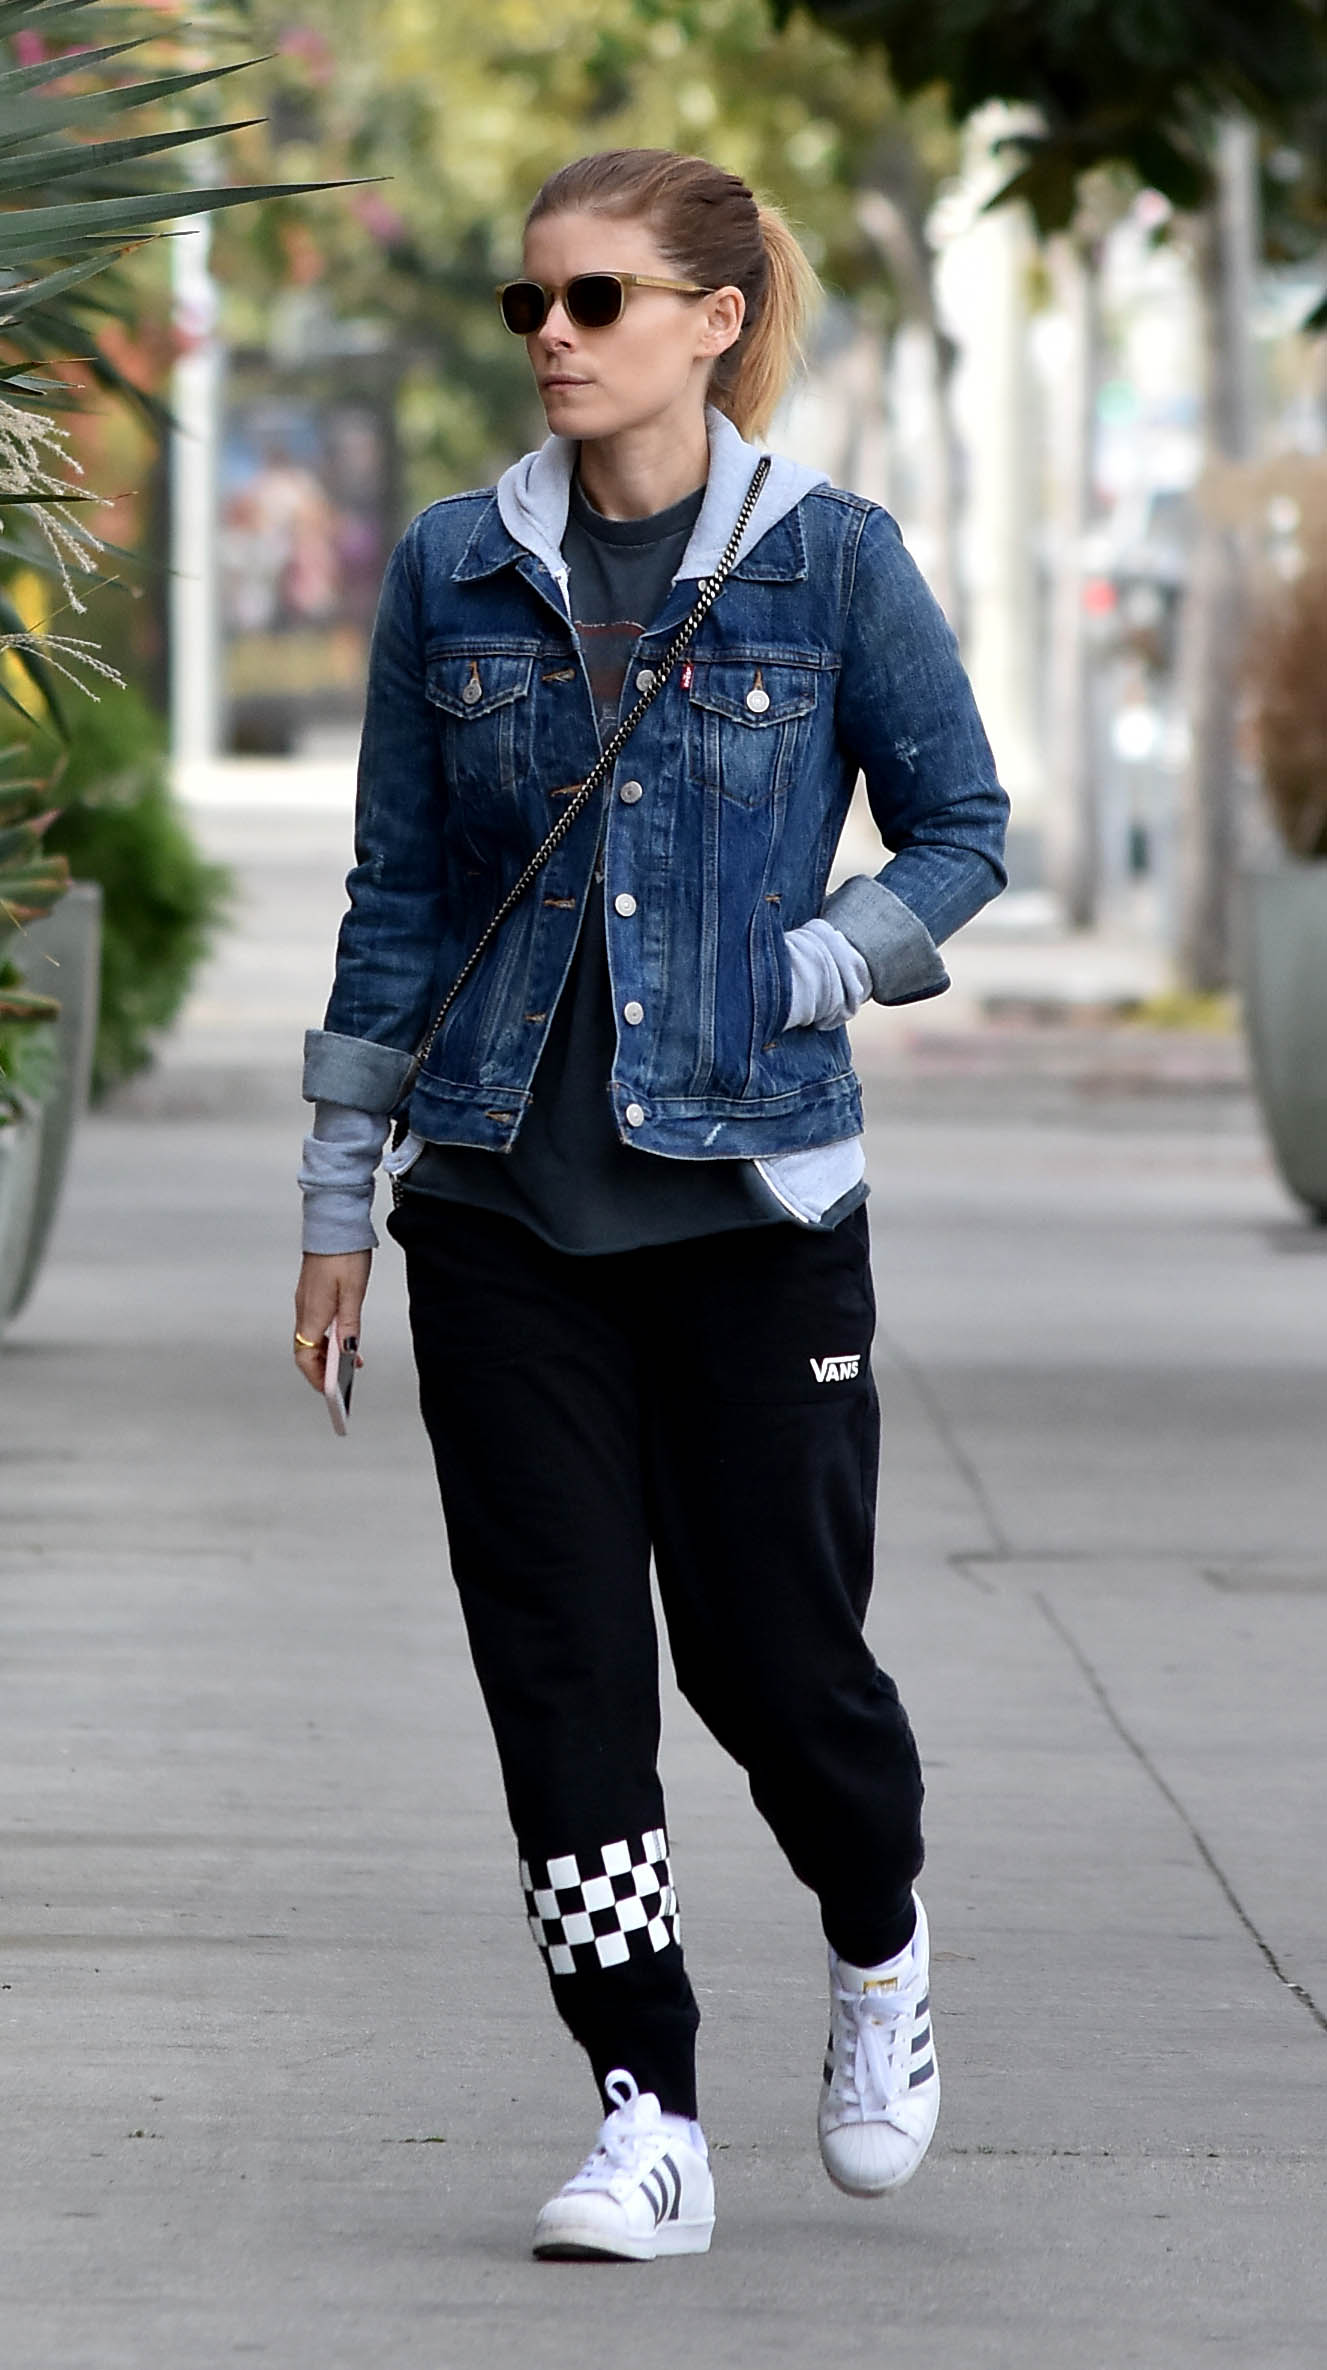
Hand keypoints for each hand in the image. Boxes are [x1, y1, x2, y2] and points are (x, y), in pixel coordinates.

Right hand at [293, 1251, 371, 1391]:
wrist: (334, 1223)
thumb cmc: (343, 1254)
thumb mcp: (352, 1292)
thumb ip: (349, 1324)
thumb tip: (347, 1352)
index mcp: (312, 1314)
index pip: (305, 1357)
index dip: (318, 1377)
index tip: (333, 1391)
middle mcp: (304, 1309)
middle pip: (306, 1351)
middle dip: (323, 1369)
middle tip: (344, 1381)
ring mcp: (306, 1300)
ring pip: (311, 1337)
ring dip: (327, 1353)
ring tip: (350, 1359)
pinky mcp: (311, 1292)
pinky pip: (315, 1323)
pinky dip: (327, 1336)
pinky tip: (343, 1335)